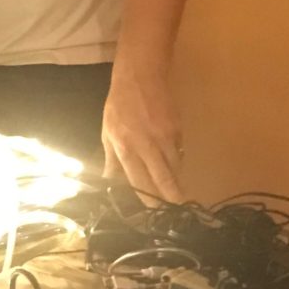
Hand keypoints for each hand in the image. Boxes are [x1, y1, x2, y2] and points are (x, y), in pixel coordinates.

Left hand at [101, 63, 183, 203]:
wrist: (139, 78)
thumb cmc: (119, 106)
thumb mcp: (108, 132)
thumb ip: (112, 159)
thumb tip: (109, 181)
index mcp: (126, 148)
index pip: (139, 180)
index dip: (148, 198)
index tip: (155, 210)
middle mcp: (147, 145)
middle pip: (163, 178)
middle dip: (172, 196)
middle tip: (178, 209)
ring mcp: (165, 137)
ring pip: (175, 167)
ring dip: (176, 180)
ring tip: (177, 191)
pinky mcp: (177, 129)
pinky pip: (179, 152)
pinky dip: (177, 160)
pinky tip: (173, 163)